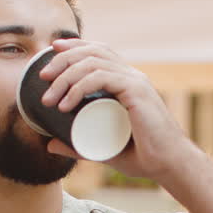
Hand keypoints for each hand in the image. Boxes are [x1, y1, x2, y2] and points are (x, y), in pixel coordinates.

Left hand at [37, 38, 203, 183]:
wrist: (169, 165)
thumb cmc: (143, 157)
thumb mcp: (101, 150)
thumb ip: (76, 146)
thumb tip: (49, 145)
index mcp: (127, 81)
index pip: (99, 51)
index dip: (75, 46)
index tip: (52, 52)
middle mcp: (132, 76)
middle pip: (92, 52)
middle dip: (63, 60)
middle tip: (43, 78)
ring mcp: (135, 81)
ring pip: (93, 63)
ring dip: (66, 76)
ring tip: (49, 99)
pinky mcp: (137, 92)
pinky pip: (103, 78)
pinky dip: (80, 87)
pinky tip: (67, 102)